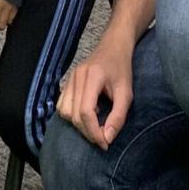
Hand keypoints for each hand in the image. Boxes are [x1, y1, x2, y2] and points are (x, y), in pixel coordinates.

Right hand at [56, 33, 133, 149]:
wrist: (113, 46)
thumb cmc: (122, 69)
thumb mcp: (126, 93)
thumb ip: (118, 116)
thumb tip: (107, 138)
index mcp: (92, 77)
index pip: (85, 112)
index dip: (93, 132)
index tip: (105, 143)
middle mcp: (77, 77)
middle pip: (74, 115)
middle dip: (87, 132)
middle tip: (103, 139)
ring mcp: (69, 78)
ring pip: (64, 112)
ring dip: (78, 124)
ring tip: (95, 124)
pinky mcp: (67, 82)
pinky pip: (62, 105)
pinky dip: (72, 116)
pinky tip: (88, 113)